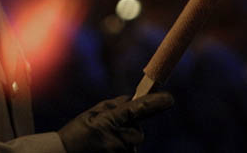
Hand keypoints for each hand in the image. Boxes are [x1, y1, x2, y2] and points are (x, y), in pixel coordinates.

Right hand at [58, 92, 173, 152]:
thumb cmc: (76, 134)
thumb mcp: (93, 114)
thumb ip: (116, 106)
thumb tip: (133, 99)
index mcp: (108, 121)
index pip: (136, 110)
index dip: (154, 103)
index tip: (169, 99)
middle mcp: (116, 140)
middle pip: (137, 132)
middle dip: (129, 129)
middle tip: (107, 131)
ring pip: (132, 145)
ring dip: (123, 142)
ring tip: (101, 144)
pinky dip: (120, 150)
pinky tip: (104, 149)